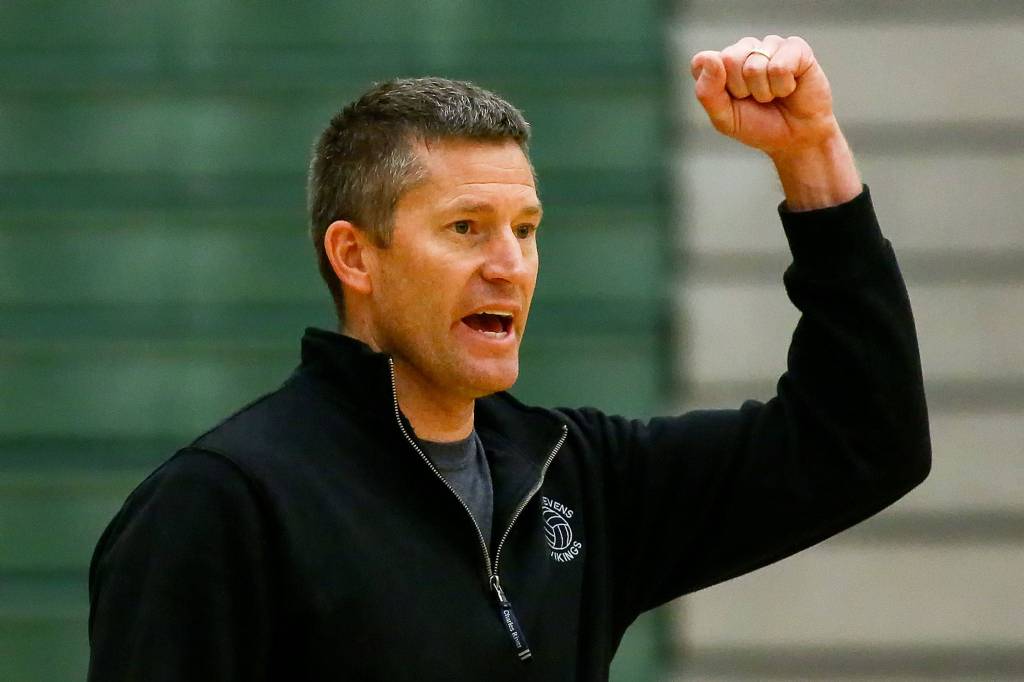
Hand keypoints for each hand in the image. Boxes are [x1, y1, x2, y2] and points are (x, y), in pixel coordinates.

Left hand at [691, 35, 861, 209]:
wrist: (796, 138)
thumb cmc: (758, 126)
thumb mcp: (725, 119)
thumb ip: (707, 92)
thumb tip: (710, 58)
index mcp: (720, 63)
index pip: (702, 62)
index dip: (716, 88)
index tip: (732, 101)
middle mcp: (743, 49)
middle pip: (729, 59)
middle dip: (742, 90)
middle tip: (756, 100)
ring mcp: (769, 45)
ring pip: (754, 66)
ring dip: (765, 91)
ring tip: (773, 95)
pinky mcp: (795, 47)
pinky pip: (780, 66)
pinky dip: (784, 87)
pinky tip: (789, 88)